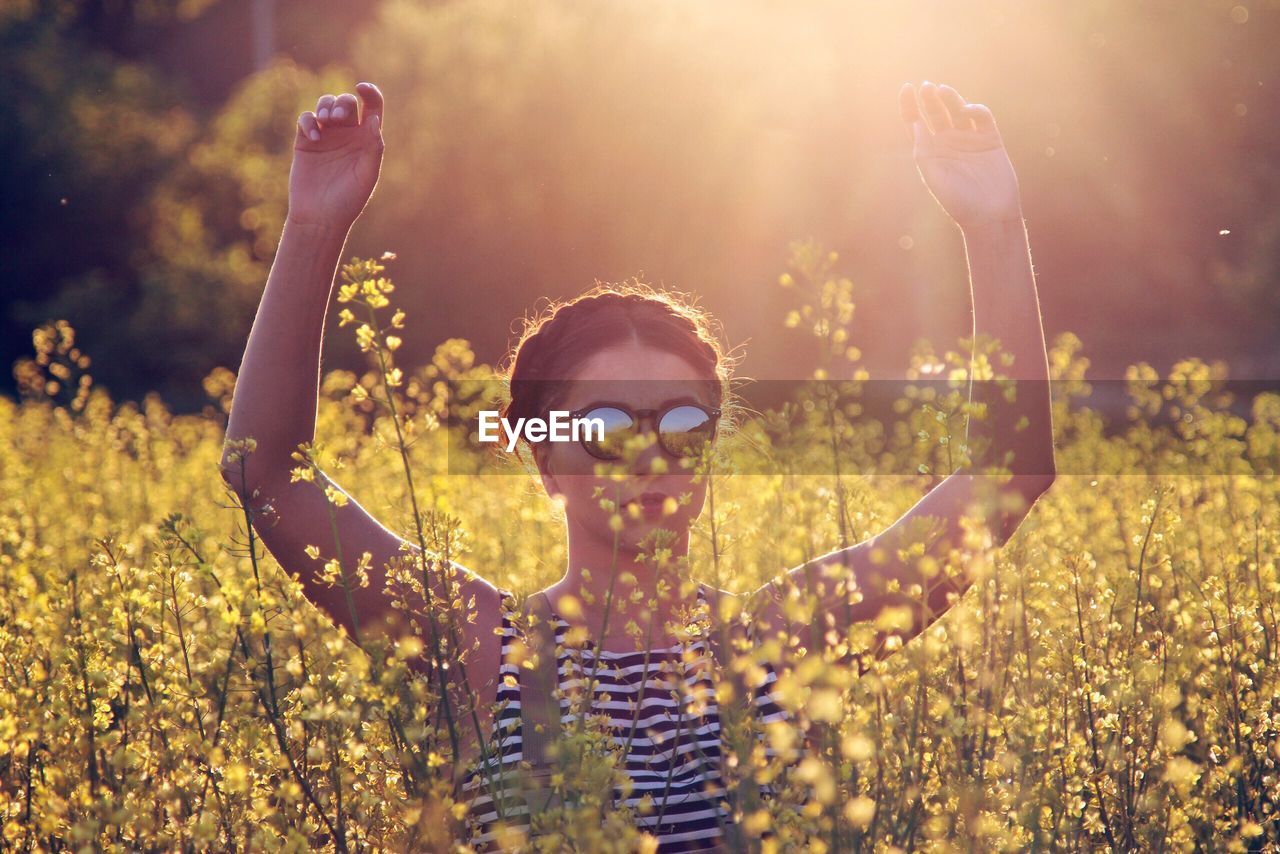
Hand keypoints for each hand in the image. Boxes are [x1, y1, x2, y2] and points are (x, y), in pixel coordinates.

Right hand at [288, 82, 384, 229]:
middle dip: (342, 104)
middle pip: (346, 103)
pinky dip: (309, 121)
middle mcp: (347, 134)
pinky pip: (306, 119)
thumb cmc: (349, 200)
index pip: (372, 107)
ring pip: (325, 105)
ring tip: (326, 119)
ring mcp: (326, 136)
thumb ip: (374, 148)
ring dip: (325, 105)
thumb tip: (374, 120)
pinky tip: (314, 135)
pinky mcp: (305, 141)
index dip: (370, 92)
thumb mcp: (367, 175)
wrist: (320, 217)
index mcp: (366, 139)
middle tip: (338, 117)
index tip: (363, 88)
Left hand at [900, 81, 1021, 228]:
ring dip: (951, 98)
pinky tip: (968, 110)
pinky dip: (975, 109)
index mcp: (930, 151)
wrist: (989, 214)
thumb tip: (915, 123)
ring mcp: (969, 139)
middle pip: (935, 112)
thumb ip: (923, 150)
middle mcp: (948, 142)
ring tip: (942, 90)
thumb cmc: (957, 200)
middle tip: (927, 86)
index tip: (907, 88)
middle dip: (930, 98)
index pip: (915, 122)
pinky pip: (982, 117)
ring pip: (958, 110)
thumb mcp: (933, 176)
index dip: (909, 104)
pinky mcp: (990, 139)